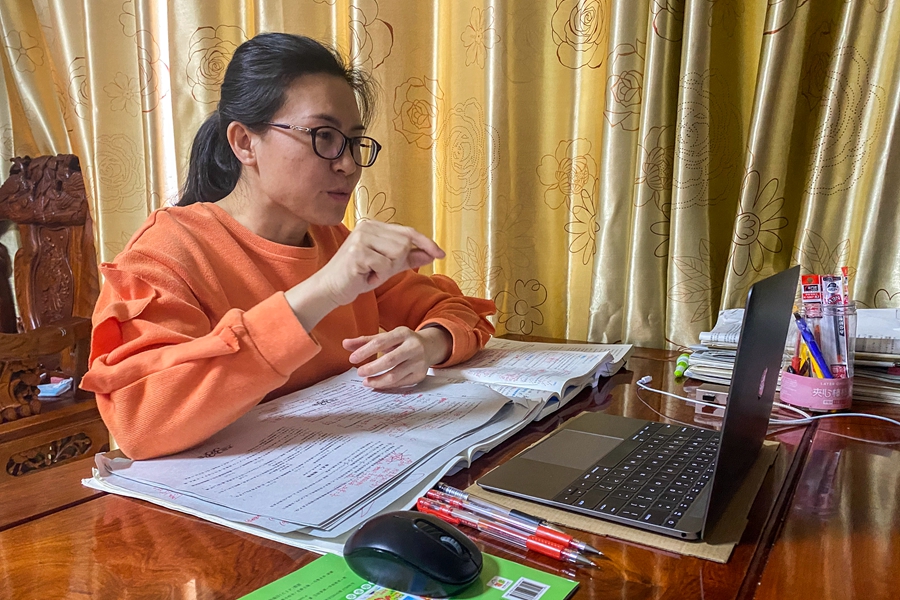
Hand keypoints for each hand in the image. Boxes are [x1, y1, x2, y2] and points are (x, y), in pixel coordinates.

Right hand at [285, 221, 444, 330]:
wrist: (331, 289)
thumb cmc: (357, 276)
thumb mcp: (387, 266)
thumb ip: (408, 258)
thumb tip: (432, 253)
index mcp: (374, 226)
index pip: (408, 232)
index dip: (426, 243)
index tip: (441, 254)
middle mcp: (367, 227)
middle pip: (404, 244)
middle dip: (397, 263)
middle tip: (378, 271)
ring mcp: (361, 238)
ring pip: (396, 254)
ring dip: (386, 270)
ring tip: (370, 273)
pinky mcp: (357, 253)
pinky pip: (384, 266)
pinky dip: (377, 277)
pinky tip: (364, 277)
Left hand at [344, 325, 451, 388]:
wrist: (429, 347)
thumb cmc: (402, 342)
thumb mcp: (387, 337)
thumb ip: (365, 341)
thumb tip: (345, 344)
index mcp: (403, 333)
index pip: (381, 341)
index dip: (365, 351)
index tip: (352, 359)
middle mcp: (413, 347)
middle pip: (390, 360)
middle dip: (372, 368)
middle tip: (359, 372)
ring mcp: (418, 362)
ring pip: (395, 376)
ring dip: (378, 381)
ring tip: (366, 381)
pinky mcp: (420, 375)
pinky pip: (400, 383)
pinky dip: (387, 385)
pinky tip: (377, 384)